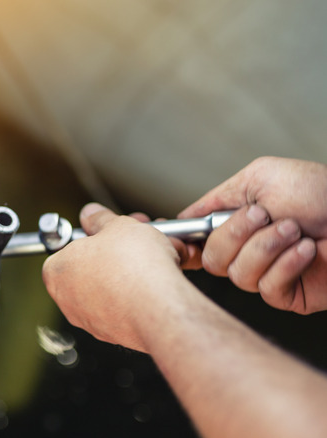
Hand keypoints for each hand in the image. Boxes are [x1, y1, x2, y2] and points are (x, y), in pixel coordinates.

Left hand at [42, 203, 195, 352]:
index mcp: (57, 271)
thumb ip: (100, 219)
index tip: (109, 232)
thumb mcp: (117, 226)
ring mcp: (90, 319)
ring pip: (110, 287)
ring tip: (153, 257)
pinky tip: (157, 281)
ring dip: (130, 271)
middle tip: (135, 240)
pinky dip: (139, 293)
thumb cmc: (135, 267)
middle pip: (91, 267)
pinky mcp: (114, 333)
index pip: (67, 249)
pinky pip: (125, 306)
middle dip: (115, 252)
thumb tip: (91, 214)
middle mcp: (67, 299)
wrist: (161, 308)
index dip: (93, 237)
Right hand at [179, 157, 326, 313]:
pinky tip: (306, 250)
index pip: (193, 239)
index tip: (175, 238)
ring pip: (236, 274)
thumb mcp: (260, 177)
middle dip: (236, 234)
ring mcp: (265, 273)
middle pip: (210, 259)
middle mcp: (245, 249)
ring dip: (267, 247)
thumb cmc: (321, 192)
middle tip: (265, 216)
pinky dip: (287, 264)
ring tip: (295, 230)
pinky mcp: (287, 295)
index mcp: (234, 222)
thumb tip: (184, 217)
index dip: (181, 242)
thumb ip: (217, 197)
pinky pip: (266, 288)